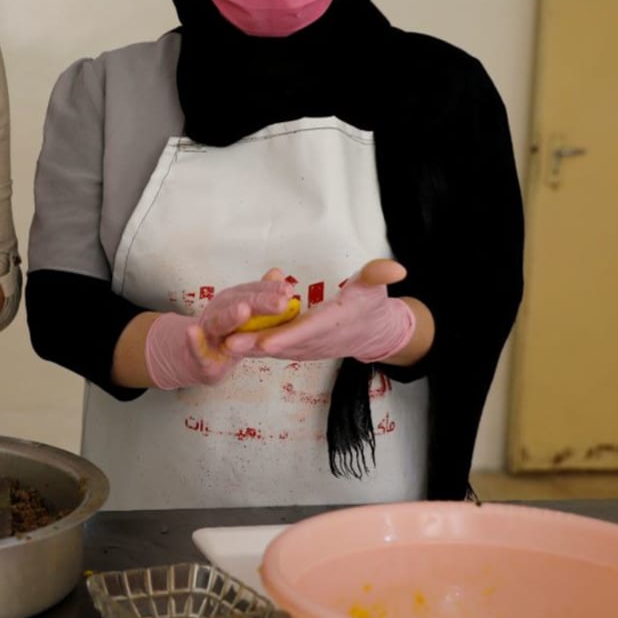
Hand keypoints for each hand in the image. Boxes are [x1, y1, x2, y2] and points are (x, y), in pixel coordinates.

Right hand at [145, 272, 296, 389]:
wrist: (199, 358)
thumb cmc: (229, 333)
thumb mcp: (248, 314)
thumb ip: (262, 295)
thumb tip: (278, 273)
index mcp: (235, 300)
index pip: (255, 292)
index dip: (271, 290)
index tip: (289, 290)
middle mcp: (220, 310)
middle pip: (241, 303)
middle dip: (261, 303)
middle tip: (281, 303)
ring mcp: (208, 331)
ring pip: (219, 322)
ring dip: (230, 316)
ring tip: (243, 311)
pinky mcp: (198, 354)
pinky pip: (196, 347)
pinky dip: (193, 340)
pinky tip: (192, 331)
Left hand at [224, 259, 415, 364]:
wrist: (373, 332)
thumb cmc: (371, 304)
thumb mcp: (377, 285)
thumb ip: (380, 274)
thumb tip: (397, 268)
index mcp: (334, 322)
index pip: (309, 329)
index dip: (287, 335)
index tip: (266, 341)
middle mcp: (318, 340)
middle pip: (284, 343)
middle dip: (256, 345)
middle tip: (228, 344)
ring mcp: (306, 348)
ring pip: (274, 349)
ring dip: (249, 348)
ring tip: (221, 344)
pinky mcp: (298, 349)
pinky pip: (273, 349)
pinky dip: (253, 347)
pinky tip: (229, 343)